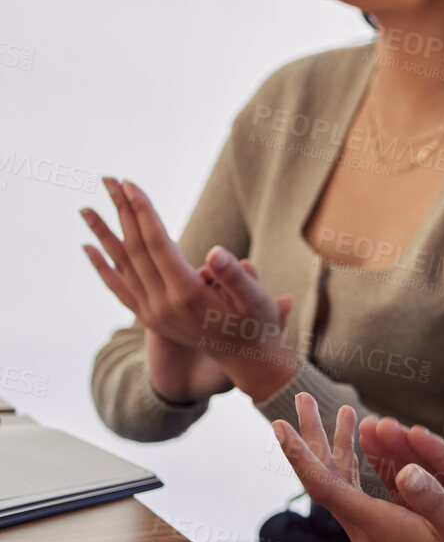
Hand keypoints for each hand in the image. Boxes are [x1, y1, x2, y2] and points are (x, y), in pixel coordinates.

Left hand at [80, 178, 295, 401]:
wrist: (247, 360)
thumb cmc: (258, 324)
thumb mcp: (258, 300)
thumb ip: (236, 277)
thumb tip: (216, 252)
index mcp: (187, 294)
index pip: (158, 244)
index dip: (144, 212)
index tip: (131, 185)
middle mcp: (162, 304)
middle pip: (135, 249)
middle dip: (123, 212)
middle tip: (110, 180)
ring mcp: (152, 312)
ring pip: (122, 265)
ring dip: (104, 233)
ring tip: (87, 207)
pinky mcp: (148, 317)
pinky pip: (118, 287)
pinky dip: (102, 267)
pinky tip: (88, 248)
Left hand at [275, 393, 443, 541]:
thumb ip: (433, 499)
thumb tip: (409, 469)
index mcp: (380, 530)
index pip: (326, 487)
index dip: (301, 454)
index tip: (281, 423)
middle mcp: (370, 537)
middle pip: (329, 482)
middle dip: (316, 439)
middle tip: (305, 400)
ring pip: (347, 489)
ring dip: (342, 450)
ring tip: (345, 414)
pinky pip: (364, 498)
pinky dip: (362, 469)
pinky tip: (372, 454)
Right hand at [359, 415, 443, 541]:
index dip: (439, 452)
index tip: (415, 433)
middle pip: (432, 468)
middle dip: (404, 445)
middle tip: (377, 424)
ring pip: (416, 479)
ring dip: (392, 456)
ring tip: (367, 431)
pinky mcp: (438, 522)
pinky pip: (410, 500)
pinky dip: (392, 481)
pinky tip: (370, 462)